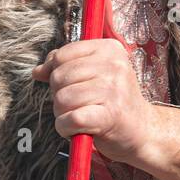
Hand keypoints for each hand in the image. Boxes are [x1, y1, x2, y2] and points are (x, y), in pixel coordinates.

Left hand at [33, 39, 153, 164]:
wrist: (142, 130)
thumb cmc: (113, 101)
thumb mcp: (94, 74)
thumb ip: (65, 66)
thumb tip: (37, 71)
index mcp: (109, 49)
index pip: (62, 55)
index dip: (55, 73)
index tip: (69, 86)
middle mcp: (114, 65)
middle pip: (59, 77)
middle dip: (59, 96)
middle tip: (77, 105)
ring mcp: (113, 90)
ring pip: (62, 99)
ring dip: (63, 114)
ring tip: (80, 117)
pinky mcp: (110, 115)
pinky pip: (70, 119)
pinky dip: (66, 128)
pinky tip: (77, 130)